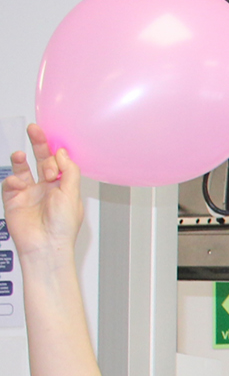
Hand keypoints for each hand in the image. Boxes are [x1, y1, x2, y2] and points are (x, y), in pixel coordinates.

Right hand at [3, 125, 84, 258]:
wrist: (45, 246)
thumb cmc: (62, 226)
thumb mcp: (72, 195)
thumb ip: (69, 171)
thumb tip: (62, 152)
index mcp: (63, 187)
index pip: (58, 163)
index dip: (56, 152)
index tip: (54, 143)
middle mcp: (46, 188)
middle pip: (40, 160)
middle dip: (37, 144)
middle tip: (34, 129)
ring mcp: (28, 193)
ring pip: (22, 169)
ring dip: (21, 159)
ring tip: (21, 156)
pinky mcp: (13, 199)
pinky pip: (10, 183)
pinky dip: (12, 180)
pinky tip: (18, 183)